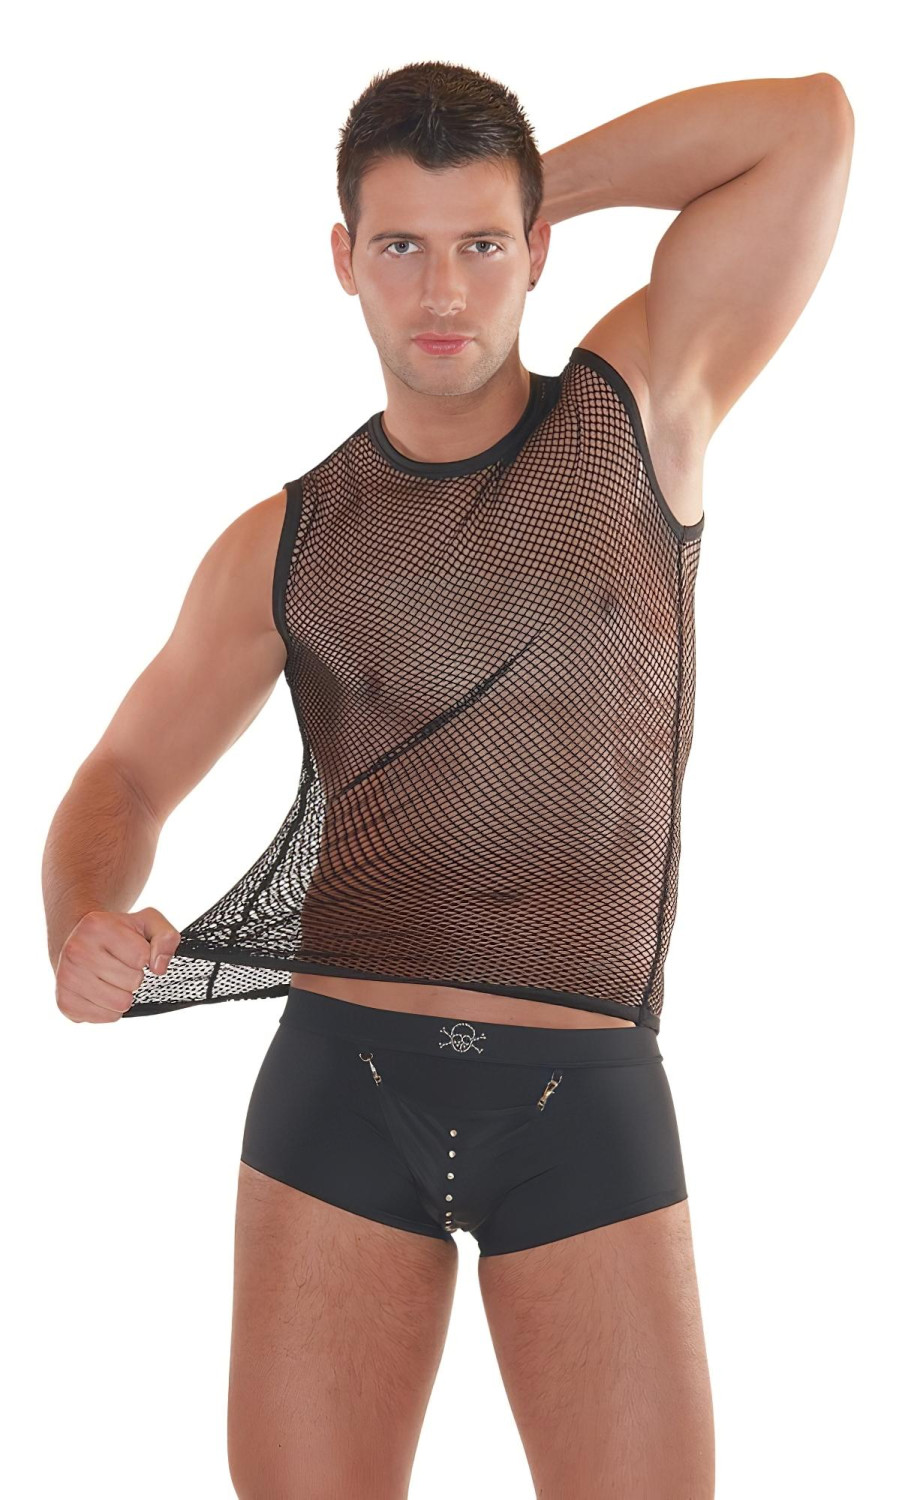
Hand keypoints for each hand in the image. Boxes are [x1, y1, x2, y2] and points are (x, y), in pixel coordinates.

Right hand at [55, 907, 180, 1022]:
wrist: (78, 943)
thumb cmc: (118, 934)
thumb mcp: (147, 924)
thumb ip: (166, 937)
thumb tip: (159, 967)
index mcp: (96, 925)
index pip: (142, 957)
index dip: (144, 956)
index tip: (130, 949)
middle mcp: (76, 950)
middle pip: (133, 982)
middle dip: (134, 976)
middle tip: (119, 965)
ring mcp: (66, 978)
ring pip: (121, 1004)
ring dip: (124, 994)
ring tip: (111, 978)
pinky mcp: (65, 1002)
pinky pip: (108, 1017)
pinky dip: (111, 1008)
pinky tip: (100, 990)